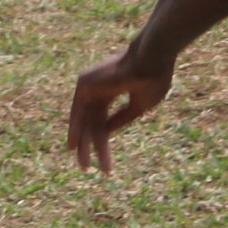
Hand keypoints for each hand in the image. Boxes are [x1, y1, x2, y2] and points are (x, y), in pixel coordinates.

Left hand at [67, 50, 172, 171]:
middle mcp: (99, 87)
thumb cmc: (153, 79)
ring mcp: (90, 85)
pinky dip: (75, 130)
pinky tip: (74, 147)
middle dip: (92, 145)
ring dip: (84, 143)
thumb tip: (106, 133)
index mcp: (115, 88)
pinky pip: (77, 113)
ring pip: (84, 120)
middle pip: (92, 122)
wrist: (153, 59)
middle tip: (89, 168)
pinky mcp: (84, 85)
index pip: (104, 117)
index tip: (104, 157)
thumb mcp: (141, 105)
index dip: (103, 136)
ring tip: (84, 166)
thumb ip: (123, 118)